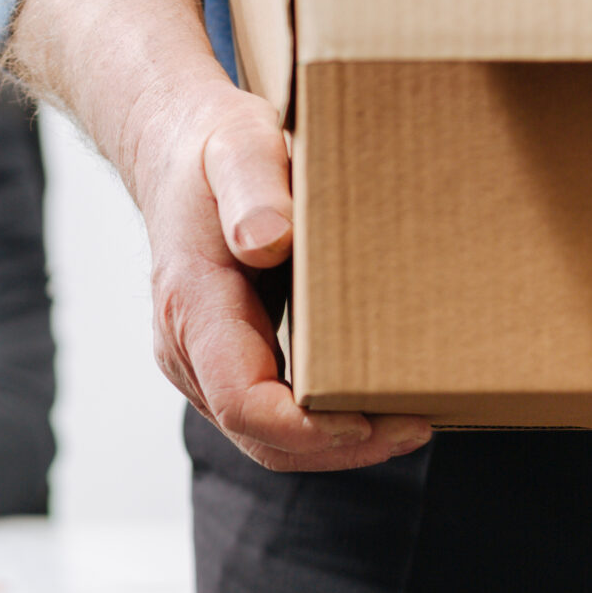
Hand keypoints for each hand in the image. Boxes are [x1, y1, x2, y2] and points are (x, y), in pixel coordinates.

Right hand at [8, 0, 429, 471]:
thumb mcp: (239, 144)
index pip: (245, 401)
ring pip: (263, 437)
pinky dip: (320, 426)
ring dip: (335, 445)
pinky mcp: (219, 362)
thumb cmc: (214, 149)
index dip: (309, 428)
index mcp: (194, 304)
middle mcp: (188, 348)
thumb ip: (253, 187)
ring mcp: (199, 362)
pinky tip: (374, 404)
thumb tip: (266, 241)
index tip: (375, 417)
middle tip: (418, 424)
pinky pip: (265, 416)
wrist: (174, 153)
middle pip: (260, 437)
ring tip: (410, 422)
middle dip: (340, 448)